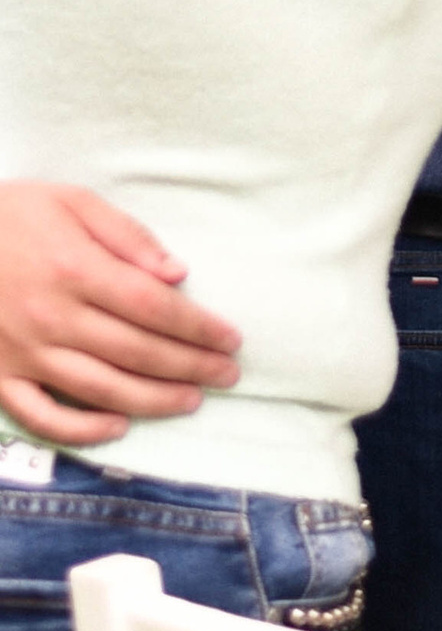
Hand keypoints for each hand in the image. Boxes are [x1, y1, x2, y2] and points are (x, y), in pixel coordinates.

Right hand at [0, 184, 242, 446]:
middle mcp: (52, 317)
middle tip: (228, 375)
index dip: (198, 328)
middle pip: (136, 351)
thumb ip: (127, 236)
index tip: (230, 339)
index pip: (153, 307)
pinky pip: (42, 415)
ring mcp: (23, 352)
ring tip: (191, 401)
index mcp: (76, 269)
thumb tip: (177, 273)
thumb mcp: (71, 201)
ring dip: (152, 400)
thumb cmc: (11, 214)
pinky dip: (81, 429)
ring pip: (100, 388)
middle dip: (189, 366)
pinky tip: (118, 427)